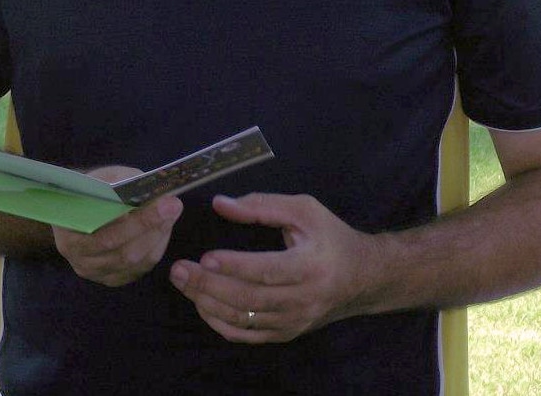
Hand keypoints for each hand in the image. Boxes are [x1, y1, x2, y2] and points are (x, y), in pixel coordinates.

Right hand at [52, 165, 183, 286]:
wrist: (76, 208)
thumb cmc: (91, 191)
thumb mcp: (102, 178)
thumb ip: (124, 183)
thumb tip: (155, 191)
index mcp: (70, 234)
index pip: (105, 235)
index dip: (137, 222)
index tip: (162, 202)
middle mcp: (80, 259)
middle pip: (123, 252)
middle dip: (152, 227)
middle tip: (174, 206)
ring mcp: (96, 272)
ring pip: (134, 262)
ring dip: (157, 236)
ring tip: (171, 214)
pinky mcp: (111, 278)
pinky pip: (139, 269)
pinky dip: (155, 247)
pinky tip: (163, 229)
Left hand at [169, 192, 376, 342]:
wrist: (362, 278)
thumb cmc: (330, 236)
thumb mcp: (304, 209)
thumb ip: (262, 205)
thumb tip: (220, 204)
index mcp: (310, 266)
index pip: (267, 270)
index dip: (235, 266)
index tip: (205, 256)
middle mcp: (303, 300)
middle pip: (249, 299)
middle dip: (209, 285)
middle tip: (178, 270)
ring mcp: (293, 322)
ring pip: (244, 320)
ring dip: (209, 303)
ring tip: (183, 283)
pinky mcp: (286, 334)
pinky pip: (247, 336)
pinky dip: (220, 323)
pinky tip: (202, 304)